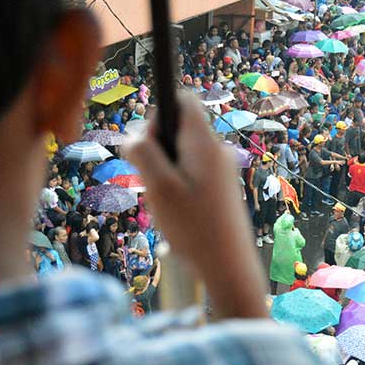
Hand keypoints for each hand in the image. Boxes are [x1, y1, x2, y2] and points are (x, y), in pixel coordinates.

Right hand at [125, 93, 266, 319]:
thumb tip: (135, 133)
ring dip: (164, 172)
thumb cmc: (194, 226)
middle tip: (152, 182)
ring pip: (181, 154)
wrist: (229, 265)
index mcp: (204, 142)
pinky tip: (177, 214)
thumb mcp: (159, 186)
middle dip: (156, 149)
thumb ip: (144, 152)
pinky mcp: (221, 187)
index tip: (148, 145)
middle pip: (178, 128)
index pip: (182, 100)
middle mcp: (216, 150)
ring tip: (166, 203)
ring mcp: (221, 169)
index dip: (158, 114)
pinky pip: (190, 173)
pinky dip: (176, 186)